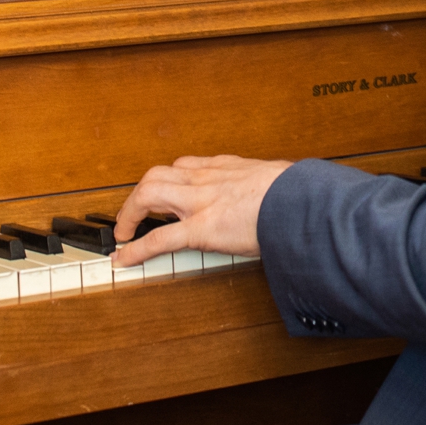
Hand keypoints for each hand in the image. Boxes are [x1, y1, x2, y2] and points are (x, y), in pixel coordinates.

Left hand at [110, 155, 292, 270]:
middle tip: (132, 215)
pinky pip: (157, 238)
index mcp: (227, 167)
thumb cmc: (299, 192)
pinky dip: (135, 249)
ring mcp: (200, 201)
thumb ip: (268, 186)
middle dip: (138, 195)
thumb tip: (280, 194)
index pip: (185, 166)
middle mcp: (207, 178)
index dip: (167, 181)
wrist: (302, 201)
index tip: (163, 192)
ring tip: (123, 233)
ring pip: (148, 193)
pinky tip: (124, 258)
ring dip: (129, 213)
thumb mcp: (278, 179)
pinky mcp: (201, 228)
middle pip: (156, 174)